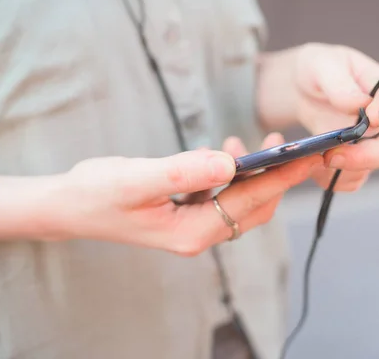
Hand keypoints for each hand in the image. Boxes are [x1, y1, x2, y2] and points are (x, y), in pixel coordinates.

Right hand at [52, 134, 320, 255]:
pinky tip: (225, 154)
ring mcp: (191, 226)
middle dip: (277, 176)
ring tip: (258, 143)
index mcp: (190, 232)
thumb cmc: (96, 193)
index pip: (248, 202)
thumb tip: (229, 161)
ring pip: (239, 202)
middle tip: (293, 144)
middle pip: (253, 207)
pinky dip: (232, 176)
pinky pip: (221, 196)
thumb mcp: (135, 179)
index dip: (281, 177)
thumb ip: (182, 171)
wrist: (69, 207)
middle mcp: (196, 234)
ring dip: (255, 175)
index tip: (309, 154)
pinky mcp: (184, 214)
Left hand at [257, 42, 378, 190]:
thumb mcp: (323, 65)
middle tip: (330, 156)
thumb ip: (340, 82)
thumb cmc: (318, 69)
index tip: (370, 118)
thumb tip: (360, 103)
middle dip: (362, 158)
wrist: (302, 88)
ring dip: (340, 171)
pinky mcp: (355, 162)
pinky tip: (310, 165)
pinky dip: (329, 179)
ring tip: (312, 158)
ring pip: (369, 170)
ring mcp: (372, 144)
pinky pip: (348, 181)